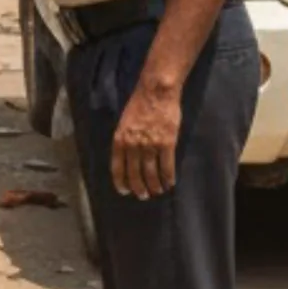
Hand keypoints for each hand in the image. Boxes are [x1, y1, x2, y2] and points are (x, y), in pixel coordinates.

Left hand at [110, 85, 180, 200]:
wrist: (156, 92)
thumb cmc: (139, 105)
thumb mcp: (124, 124)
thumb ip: (124, 141)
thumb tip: (127, 158)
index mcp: (119, 140)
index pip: (118, 168)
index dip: (121, 182)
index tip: (125, 191)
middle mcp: (133, 146)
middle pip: (135, 174)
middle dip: (139, 188)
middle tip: (143, 196)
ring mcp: (150, 145)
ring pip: (151, 173)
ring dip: (154, 185)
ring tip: (157, 191)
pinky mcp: (167, 143)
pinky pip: (167, 166)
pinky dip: (168, 177)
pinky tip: (170, 183)